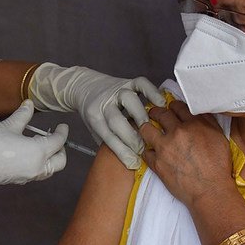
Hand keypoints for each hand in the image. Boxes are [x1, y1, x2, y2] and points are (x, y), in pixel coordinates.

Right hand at [0, 100, 67, 209]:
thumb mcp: (8, 126)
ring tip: (41, 144)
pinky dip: (41, 164)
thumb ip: (23, 115)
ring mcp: (28, 176)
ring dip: (51, 158)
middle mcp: (37, 167)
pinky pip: (38, 173)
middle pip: (60, 161)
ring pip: (50, 170)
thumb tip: (29, 104)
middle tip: (55, 137)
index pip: (58, 142)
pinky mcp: (19, 180)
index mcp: (38, 152)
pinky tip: (29, 153)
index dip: (62, 132)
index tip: (63, 126)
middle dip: (61, 149)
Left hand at [27, 63, 166, 169]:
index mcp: (94, 118)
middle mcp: (104, 104)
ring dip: (141, 116)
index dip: (122, 152)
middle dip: (132, 138)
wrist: (84, 86)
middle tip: (145, 149)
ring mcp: (116, 91)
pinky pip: (140, 84)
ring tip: (152, 128)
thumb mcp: (94, 130)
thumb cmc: (94, 113)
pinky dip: (151, 92)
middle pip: (117, 121)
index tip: (134, 163)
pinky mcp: (127, 81)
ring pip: (129, 100)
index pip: (108, 137)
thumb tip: (128, 162)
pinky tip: (160, 103)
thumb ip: (109, 142)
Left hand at [139, 100, 234, 204]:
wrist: (210, 190)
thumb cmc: (218, 166)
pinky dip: (148, 151)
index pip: (177, 106)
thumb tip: (197, 112)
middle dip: (156, 112)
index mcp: (194, 124)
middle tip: (154, 113)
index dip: (173, 106)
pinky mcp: (157, 163)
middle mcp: (177, 132)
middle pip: (160, 114)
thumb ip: (207, 122)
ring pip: (146, 129)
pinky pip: (145, 152)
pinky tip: (152, 152)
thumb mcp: (219, 137)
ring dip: (146, 127)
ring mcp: (164, 147)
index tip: (170, 108)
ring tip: (148, 129)